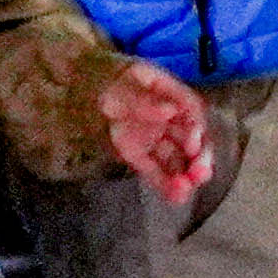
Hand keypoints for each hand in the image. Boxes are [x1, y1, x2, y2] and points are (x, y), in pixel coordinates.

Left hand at [91, 55, 213, 211]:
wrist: (77, 91)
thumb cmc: (103, 79)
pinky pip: (153, 169)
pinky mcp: (137, 153)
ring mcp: (152, 136)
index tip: (194, 144)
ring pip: (174, 157)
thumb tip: (169, 111)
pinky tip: (176, 197)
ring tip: (186, 191)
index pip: (190, 109)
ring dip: (183, 175)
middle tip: (200, 174)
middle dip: (198, 157)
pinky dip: (164, 183)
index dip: (196, 127)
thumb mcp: (122, 83)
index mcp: (167, 92)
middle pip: (189, 137)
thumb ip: (143, 99)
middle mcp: (167, 116)